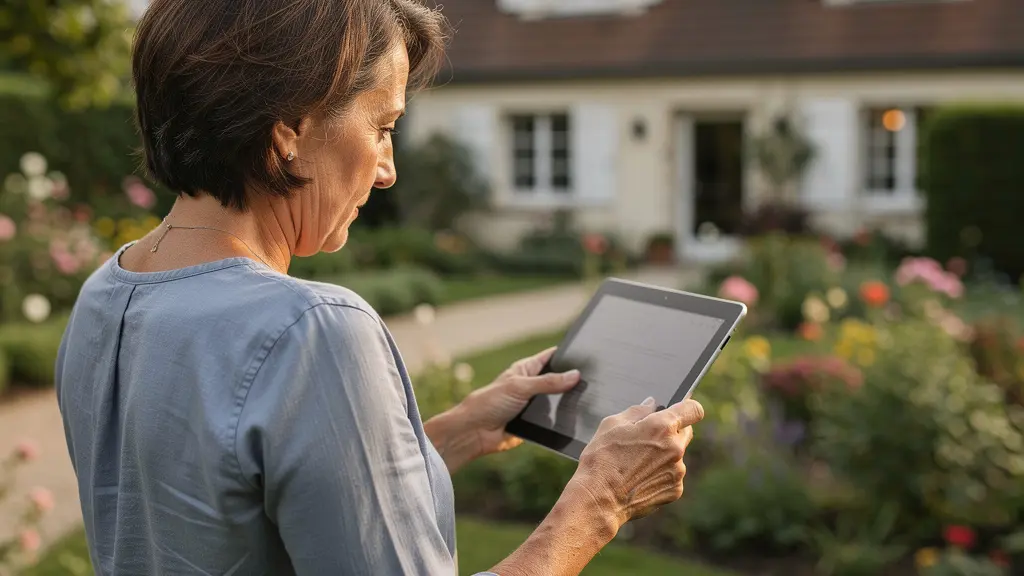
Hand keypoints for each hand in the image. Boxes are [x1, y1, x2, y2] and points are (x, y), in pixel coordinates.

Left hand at [460, 346, 581, 456]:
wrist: (475, 433)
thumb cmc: (490, 403)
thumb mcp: (520, 387)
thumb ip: (548, 382)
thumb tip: (575, 375)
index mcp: (526, 370)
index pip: (551, 357)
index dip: (567, 355)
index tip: (588, 355)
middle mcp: (532, 386)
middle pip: (558, 381)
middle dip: (572, 382)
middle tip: (593, 383)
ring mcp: (534, 405)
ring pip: (557, 402)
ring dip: (566, 405)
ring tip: (588, 402)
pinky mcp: (535, 424)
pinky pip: (553, 422)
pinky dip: (561, 422)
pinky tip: (575, 421)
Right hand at [567, 398, 704, 528]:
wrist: (599, 498)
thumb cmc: (601, 459)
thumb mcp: (612, 425)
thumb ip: (637, 411)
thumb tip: (651, 404)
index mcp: (662, 427)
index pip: (693, 409)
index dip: (687, 407)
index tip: (680, 410)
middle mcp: (675, 448)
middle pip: (686, 431)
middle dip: (671, 431)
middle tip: (648, 439)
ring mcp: (678, 471)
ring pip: (677, 455)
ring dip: (665, 455)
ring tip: (638, 464)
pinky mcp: (675, 490)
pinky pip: (673, 476)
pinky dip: (661, 475)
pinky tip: (640, 479)